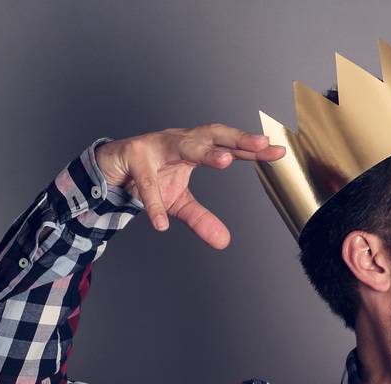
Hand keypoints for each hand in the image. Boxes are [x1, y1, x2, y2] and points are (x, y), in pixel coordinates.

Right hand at [94, 124, 286, 248]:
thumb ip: (201, 219)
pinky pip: (146, 181)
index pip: (229, 146)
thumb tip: (224, 241)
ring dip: (204, 152)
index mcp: (195, 147)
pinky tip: (160, 223)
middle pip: (212, 134)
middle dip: (237, 138)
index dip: (253, 148)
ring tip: (224, 162)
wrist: (110, 170)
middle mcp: (179, 140)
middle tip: (260, 143)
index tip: (279, 152)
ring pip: (183, 145)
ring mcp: (155, 144)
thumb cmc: (150, 177)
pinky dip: (153, 202)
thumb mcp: (179, 203)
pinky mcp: (132, 155)